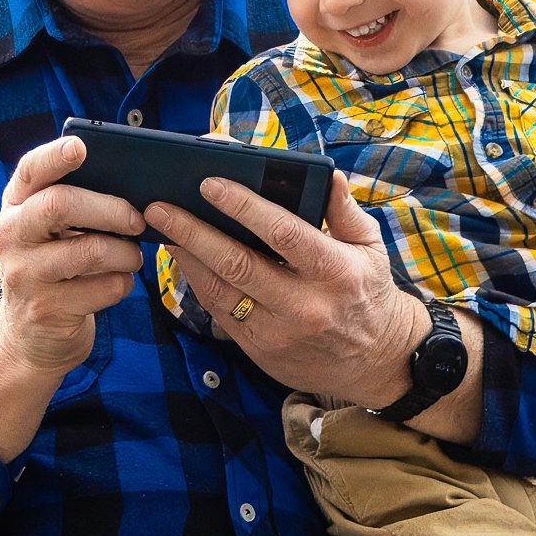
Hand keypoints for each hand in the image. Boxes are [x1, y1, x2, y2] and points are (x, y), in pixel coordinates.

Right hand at [0, 135, 145, 374]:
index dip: (55, 156)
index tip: (82, 147)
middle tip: (138, 219)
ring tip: (133, 257)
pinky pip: (102, 288)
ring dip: (126, 253)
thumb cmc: (56, 269)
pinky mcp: (45, 309)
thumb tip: (134, 183)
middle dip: (111, 208)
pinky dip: (122, 284)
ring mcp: (24, 274)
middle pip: (60, 205)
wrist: (30, 337)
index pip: (30, 171)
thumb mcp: (51, 234)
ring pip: (89, 251)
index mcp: (16, 206)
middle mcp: (11, 235)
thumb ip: (75, 206)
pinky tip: (118, 283)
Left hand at [149, 170, 423, 405]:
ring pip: (220, 290)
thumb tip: (327, 173)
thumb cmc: (367, 291)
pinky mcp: (260, 349)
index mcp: (334, 271)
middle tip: (160, 208)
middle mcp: (304, 304)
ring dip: (187, 258)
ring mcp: (279, 331)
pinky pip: (220, 312)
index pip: (282, 233)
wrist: (375, 361)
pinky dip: (198, 283)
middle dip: (193, 232)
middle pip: (237, 263)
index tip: (210, 183)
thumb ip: (344, 210)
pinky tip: (184, 259)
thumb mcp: (370, 247)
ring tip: (163, 230)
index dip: (242, 207)